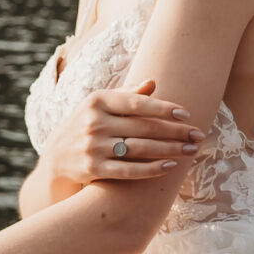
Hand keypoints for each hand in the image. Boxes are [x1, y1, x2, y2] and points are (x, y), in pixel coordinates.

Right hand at [49, 79, 203, 186]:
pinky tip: (171, 166)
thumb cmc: (84, 126)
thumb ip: (126, 94)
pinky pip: (129, 170)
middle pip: (144, 127)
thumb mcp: (99, 105)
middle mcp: (93, 122)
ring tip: (191, 151)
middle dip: (175, 132)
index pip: (137, 104)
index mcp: (97, 101)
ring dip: (170, 150)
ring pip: (140, 149)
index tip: (186, 114)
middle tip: (198, 135)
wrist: (55, 159)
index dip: (164, 109)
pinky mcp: (93, 169)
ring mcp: (92, 146)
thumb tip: (153, 82)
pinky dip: (152, 169)